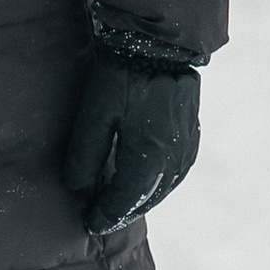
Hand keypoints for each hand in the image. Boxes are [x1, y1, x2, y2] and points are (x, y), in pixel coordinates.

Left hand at [62, 54, 199, 237]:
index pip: (124, 201)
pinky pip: (175, 174)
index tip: (90, 224)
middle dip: (122, 211)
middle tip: (101, 218)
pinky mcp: (192, 136)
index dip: (105, 215)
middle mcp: (173, 161)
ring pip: (163, 189)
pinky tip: (144, 183)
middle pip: (146, 199)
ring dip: (141, 200)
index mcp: (149, 159)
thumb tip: (77, 189)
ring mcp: (187, 149)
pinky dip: (157, 185)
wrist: (161, 45)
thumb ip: (84, 155)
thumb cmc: (123, 77)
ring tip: (119, 205)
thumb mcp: (95, 115)